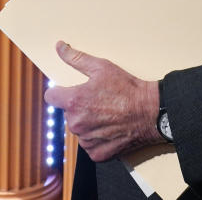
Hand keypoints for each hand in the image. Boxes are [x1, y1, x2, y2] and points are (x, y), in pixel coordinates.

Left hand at [44, 41, 171, 161]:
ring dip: (87, 123)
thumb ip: (76, 58)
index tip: (69, 91)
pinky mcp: (96, 153)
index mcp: (74, 101)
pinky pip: (89, 144)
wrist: (150, 113)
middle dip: (78, 107)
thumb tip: (60, 47)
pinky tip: (110, 128)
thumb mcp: (101, 67)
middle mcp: (76, 123)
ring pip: (78, 129)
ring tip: (107, 114)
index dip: (59, 92)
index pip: (50, 97)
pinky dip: (97, 137)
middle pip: (67, 113)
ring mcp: (86, 140)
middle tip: (98, 101)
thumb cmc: (127, 89)